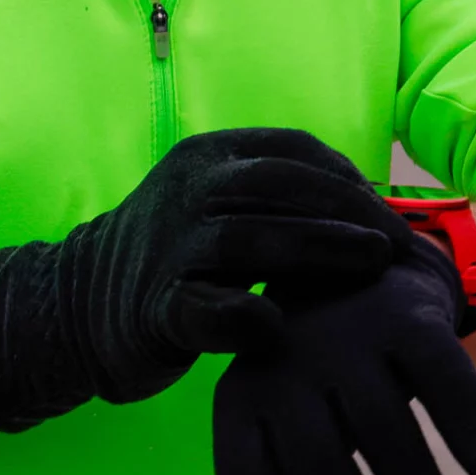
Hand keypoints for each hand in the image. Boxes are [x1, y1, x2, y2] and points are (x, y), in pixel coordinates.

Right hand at [0, 128, 414, 431]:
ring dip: (319, 248)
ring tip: (372, 264)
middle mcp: (187, 190)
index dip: (349, 178)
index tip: (388, 213)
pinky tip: (281, 324)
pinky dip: (247, 316)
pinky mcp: (155, 309)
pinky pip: (207, 309)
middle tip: (396, 243)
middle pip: (278, 186)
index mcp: (207, 156)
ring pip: (251, 238)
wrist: (79, 304)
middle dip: (347, 209)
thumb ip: (281, 199)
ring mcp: (168, 248)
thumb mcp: (221, 202)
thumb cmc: (178, 255)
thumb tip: (374, 208)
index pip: (292, 150)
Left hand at [214, 243, 475, 474]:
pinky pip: (442, 377)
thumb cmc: (320, 382)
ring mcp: (346, 333)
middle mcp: (283, 363)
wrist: (369, 274)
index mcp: (241, 403)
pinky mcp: (408, 314)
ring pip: (383, 427)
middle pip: (318, 462)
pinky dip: (471, 429)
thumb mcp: (283, 431)